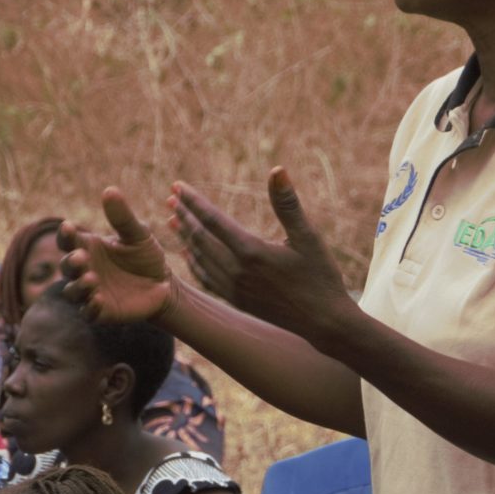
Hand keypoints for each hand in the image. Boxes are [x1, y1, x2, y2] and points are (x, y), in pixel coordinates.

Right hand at [58, 189, 179, 322]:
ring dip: (78, 286)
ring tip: (91, 279)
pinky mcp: (101, 312)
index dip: (65, 235)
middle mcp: (85, 270)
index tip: (68, 227)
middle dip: (71, 263)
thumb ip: (123, 217)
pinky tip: (98, 300)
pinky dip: (90, 307)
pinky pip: (88, 313)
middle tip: (81, 258)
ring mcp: (91, 292)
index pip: (68, 241)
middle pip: (67, 267)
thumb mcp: (138, 235)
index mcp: (89, 248)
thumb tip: (110, 190)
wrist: (163, 285)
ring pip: (72, 291)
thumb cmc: (146, 256)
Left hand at [172, 168, 355, 347]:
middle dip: (184, 215)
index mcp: (252, 252)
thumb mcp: (308, 237)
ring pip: (199, 258)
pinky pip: (206, 278)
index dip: (193, 201)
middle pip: (200, 238)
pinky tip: (187, 253)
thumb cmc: (321, 277)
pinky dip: (193, 262)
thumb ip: (287, 204)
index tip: (178, 186)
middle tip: (170, 196)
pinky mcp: (237, 301)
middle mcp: (237, 271)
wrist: (324, 324)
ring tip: (172, 219)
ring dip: (184, 237)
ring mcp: (234, 289)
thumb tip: (277, 169)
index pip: (213, 220)